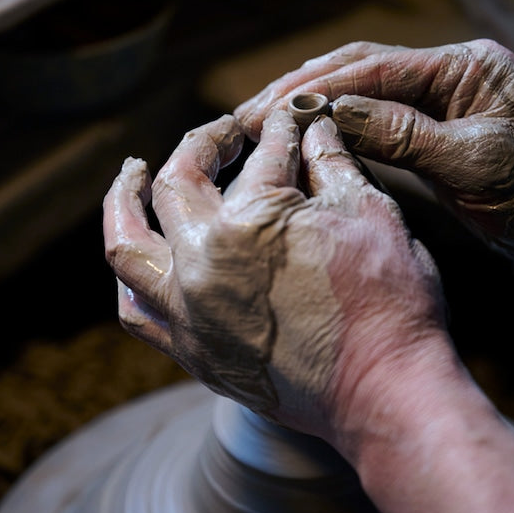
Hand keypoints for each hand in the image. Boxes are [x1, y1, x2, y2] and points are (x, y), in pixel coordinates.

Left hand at [103, 110, 447, 436]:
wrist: (386, 392)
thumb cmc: (390, 304)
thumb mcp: (371, 215)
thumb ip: (332, 163)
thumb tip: (314, 129)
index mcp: (252, 222)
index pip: (263, 156)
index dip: (281, 130)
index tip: (287, 120)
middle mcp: (203, 264)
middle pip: (177, 182)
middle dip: (204, 144)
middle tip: (224, 132)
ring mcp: (190, 312)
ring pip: (126, 246)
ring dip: (124, 200)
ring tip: (131, 174)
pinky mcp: (194, 351)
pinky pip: (137, 310)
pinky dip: (132, 277)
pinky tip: (142, 255)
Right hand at [235, 39, 513, 279]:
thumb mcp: (476, 161)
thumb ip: (406, 135)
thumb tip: (335, 114)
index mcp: (462, 68)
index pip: (372, 69)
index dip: (315, 91)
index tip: (266, 111)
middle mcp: (446, 78)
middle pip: (357, 72)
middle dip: (301, 93)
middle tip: (247, 117)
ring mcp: (437, 107)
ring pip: (361, 99)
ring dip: (312, 112)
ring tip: (262, 127)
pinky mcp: (433, 138)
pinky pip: (376, 129)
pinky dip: (338, 136)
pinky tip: (306, 146)